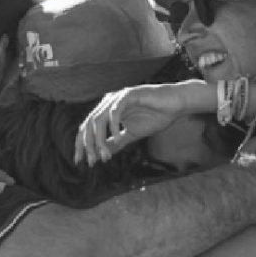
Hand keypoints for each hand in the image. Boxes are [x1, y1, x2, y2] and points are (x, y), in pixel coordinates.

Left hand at [74, 83, 192, 164]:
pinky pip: (115, 111)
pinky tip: (118, 138)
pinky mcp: (128, 94)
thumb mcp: (132, 134)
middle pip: (88, 124)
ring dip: (100, 139)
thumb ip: (117, 142)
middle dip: (88, 145)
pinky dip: (114, 126)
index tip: (80, 161)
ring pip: (99, 119)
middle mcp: (108, 102)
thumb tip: (102, 154)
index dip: (81, 144)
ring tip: (104, 155)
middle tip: (92, 161)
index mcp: (107, 111)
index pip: (87, 127)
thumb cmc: (155, 116)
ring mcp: (117, 97)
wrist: (174, 105)